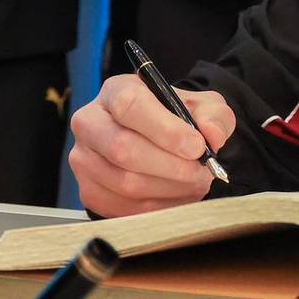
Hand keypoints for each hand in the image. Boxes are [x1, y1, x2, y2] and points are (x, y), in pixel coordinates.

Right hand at [68, 73, 235, 216]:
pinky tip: (178, 195)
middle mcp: (90, 122)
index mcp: (116, 91)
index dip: (166, 130)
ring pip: (124, 182)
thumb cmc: (177, 118)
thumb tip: (211, 135)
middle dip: (170, 165)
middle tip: (201, 171)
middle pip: (122, 148)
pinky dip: (158, 206)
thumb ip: (213, 115)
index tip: (196, 146)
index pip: (130, 106)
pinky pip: (123, 207)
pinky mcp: (88, 190)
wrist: (160, 139)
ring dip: (168, 188)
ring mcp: (84, 159)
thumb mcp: (203, 106)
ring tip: (195, 182)